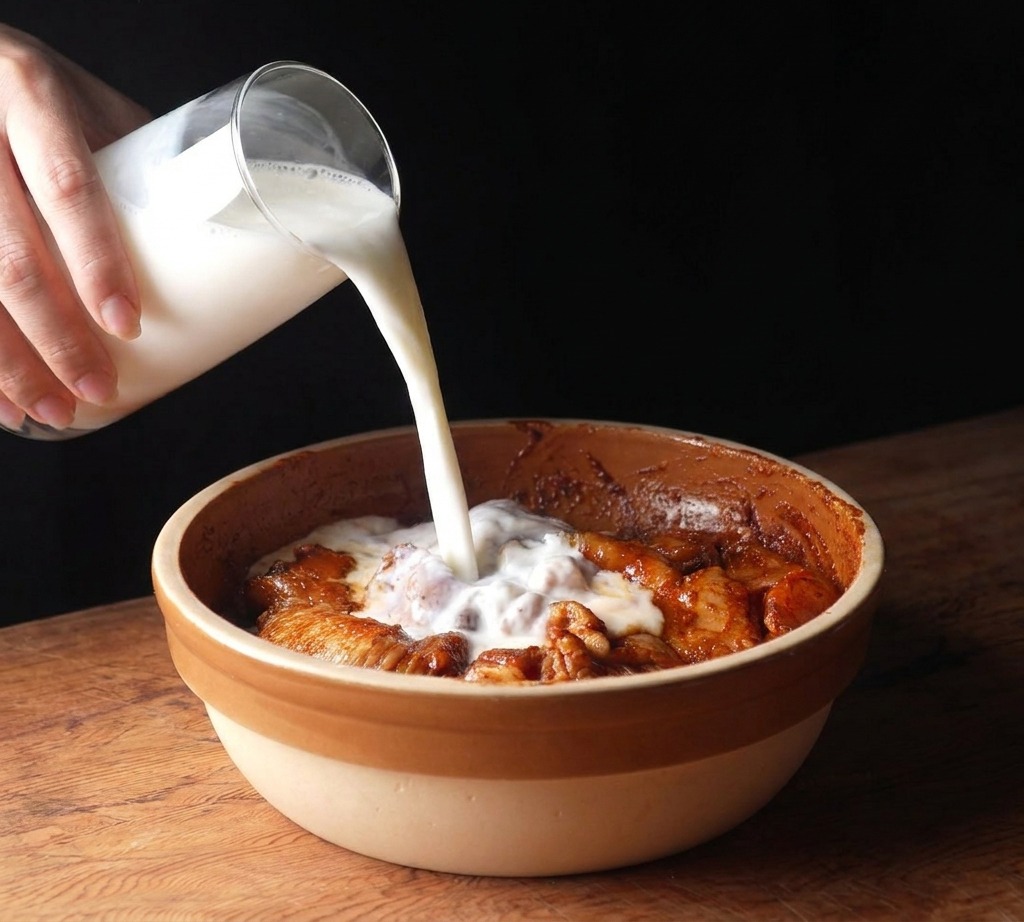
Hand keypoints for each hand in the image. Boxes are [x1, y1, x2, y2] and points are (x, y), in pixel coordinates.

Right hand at [0, 24, 150, 431]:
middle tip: (97, 390)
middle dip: (55, 335)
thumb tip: (224, 245)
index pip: (66, 186)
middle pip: (12, 250)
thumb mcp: (96, 105)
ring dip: (8, 363)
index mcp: (32, 92)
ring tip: (53, 413)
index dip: (96, 260)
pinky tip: (3, 403)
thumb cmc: (46, 91)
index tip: (127, 325)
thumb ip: (141, 167)